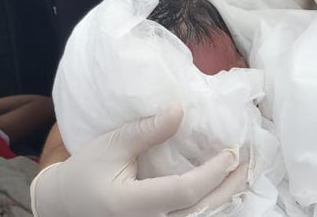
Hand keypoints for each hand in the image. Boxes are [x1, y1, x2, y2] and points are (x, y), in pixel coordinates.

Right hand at [30, 106, 247, 216]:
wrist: (66, 203)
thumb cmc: (86, 171)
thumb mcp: (112, 145)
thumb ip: (147, 131)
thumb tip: (181, 111)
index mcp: (130, 206)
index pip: (183, 192)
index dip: (211, 174)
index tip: (231, 153)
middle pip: (199, 210)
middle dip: (229, 186)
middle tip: (250, 159)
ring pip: (198, 216)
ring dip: (224, 195)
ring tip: (244, 170)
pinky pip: (190, 216)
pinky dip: (210, 201)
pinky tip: (225, 183)